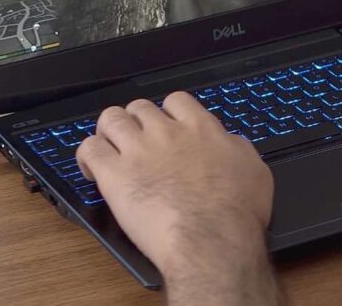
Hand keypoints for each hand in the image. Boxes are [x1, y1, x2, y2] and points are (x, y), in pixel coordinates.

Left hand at [76, 92, 278, 304]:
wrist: (212, 240)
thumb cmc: (236, 213)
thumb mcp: (254, 170)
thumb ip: (236, 148)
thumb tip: (229, 143)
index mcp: (200, 129)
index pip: (176, 101)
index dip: (168, 113)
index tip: (167, 127)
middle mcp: (167, 133)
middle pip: (139, 107)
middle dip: (136, 121)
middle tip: (137, 141)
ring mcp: (138, 151)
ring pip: (110, 119)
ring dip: (109, 131)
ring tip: (110, 148)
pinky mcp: (114, 175)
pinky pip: (89, 149)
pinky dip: (87, 155)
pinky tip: (92, 169)